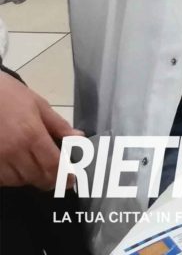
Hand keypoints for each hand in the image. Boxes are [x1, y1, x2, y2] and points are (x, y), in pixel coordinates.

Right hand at [0, 71, 81, 189]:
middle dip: (50, 180)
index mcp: (32, 136)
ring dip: (31, 178)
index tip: (71, 181)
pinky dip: (12, 178)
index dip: (64, 176)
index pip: (52, 165)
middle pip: (36, 177)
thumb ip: (59, 125)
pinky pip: (2, 179)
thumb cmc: (9, 95)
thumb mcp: (38, 105)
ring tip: (37, 169)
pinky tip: (17, 167)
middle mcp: (13, 151)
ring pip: (18, 181)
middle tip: (58, 176)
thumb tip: (79, 138)